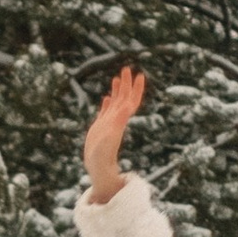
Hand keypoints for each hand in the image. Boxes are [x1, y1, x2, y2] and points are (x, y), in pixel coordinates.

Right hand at [82, 63, 147, 203]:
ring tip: (117, 78)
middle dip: (126, 84)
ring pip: (114, 103)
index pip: (131, 100)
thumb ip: (119, 120)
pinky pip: (105, 112)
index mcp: (120, 119)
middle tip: (126, 68)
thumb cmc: (103, 154)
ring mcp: (108, 123)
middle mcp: (116, 119)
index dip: (136, 88)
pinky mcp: (100, 128)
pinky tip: (107, 98)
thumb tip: (128, 105)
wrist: (97, 167)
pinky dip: (107, 103)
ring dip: (117, 91)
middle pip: (123, 98)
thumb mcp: (111, 135)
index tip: (140, 75)